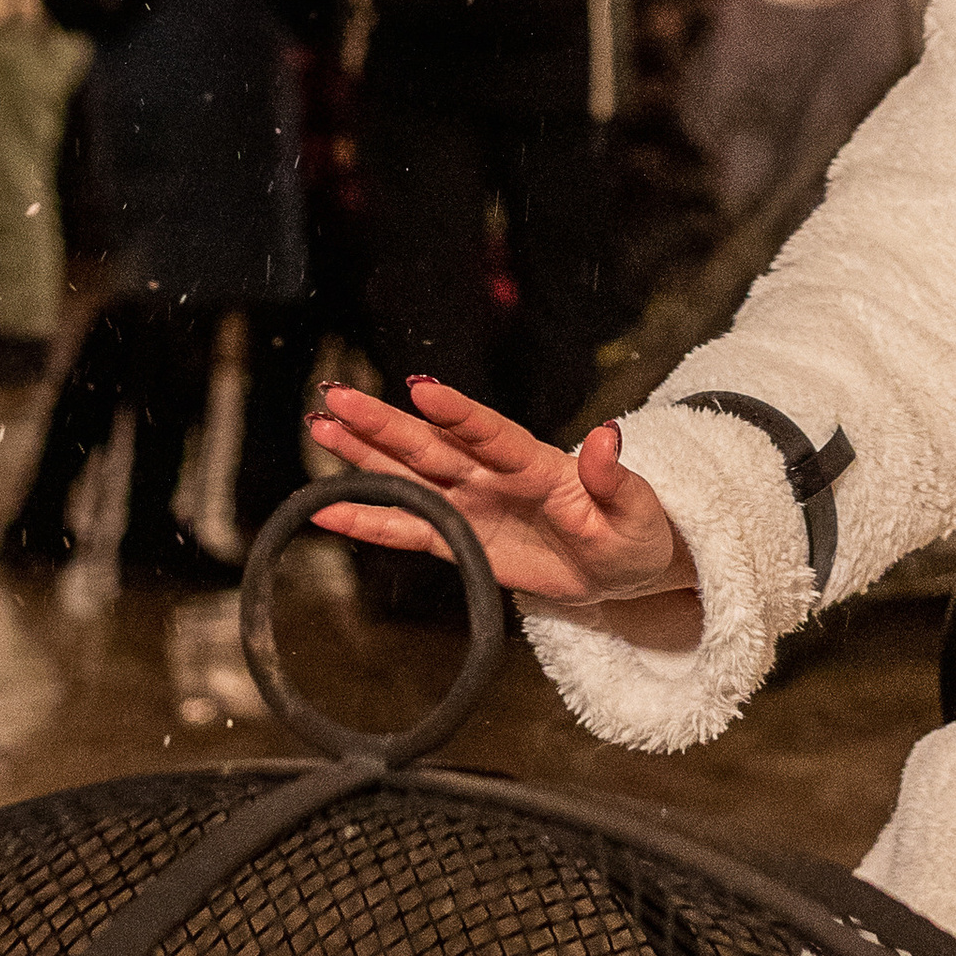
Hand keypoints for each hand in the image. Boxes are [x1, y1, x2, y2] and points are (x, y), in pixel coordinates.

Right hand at [309, 375, 696, 613]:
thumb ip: (613, 477)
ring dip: (365, 455)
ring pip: (410, 476)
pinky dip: (369, 520)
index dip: (457, 412)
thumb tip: (606, 436)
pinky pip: (408, 530)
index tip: (420, 387)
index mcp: (538, 465)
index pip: (491, 433)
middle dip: (384, 424)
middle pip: (433, 445)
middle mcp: (494, 476)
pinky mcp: (460, 539)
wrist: (621, 568)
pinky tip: (326, 508)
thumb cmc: (634, 531)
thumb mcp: (636, 510)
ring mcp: (472, 504)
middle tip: (337, 396)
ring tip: (319, 429)